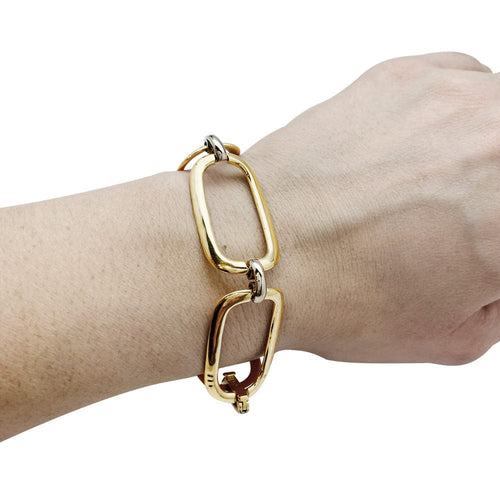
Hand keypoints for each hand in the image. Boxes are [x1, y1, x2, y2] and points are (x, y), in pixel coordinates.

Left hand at [243, 52, 499, 364]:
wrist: (261, 249)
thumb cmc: (342, 297)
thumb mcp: (455, 334)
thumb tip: (498, 260)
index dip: (492, 236)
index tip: (480, 240)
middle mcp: (499, 144)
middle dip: (489, 198)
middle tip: (462, 217)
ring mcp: (457, 99)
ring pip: (495, 120)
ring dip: (481, 153)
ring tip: (430, 189)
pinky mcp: (409, 76)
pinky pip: (463, 84)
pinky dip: (450, 118)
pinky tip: (414, 153)